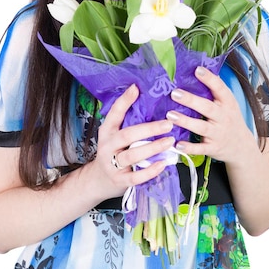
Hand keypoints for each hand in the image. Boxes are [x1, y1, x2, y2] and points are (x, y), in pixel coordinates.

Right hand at [91, 84, 175, 199]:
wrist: (99, 179)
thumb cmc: (114, 151)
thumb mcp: (115, 134)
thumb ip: (128, 122)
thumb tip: (148, 101)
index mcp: (107, 131)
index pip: (114, 113)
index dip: (124, 101)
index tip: (136, 88)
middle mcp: (108, 146)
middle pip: (127, 135)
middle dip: (149, 129)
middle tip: (168, 124)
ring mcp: (112, 164)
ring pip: (132, 155)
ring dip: (153, 148)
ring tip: (169, 142)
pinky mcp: (120, 180)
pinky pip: (136, 177)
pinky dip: (150, 171)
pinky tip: (163, 164)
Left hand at [166, 66, 252, 165]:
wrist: (242, 146)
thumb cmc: (229, 119)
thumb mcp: (228, 104)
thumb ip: (215, 91)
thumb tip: (196, 69)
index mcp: (228, 103)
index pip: (220, 88)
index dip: (209, 79)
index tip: (197, 70)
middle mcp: (224, 117)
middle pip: (207, 108)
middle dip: (191, 100)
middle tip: (175, 93)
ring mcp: (218, 133)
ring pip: (202, 127)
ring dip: (186, 121)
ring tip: (170, 115)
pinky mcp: (213, 148)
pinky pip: (200, 148)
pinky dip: (189, 147)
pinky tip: (177, 144)